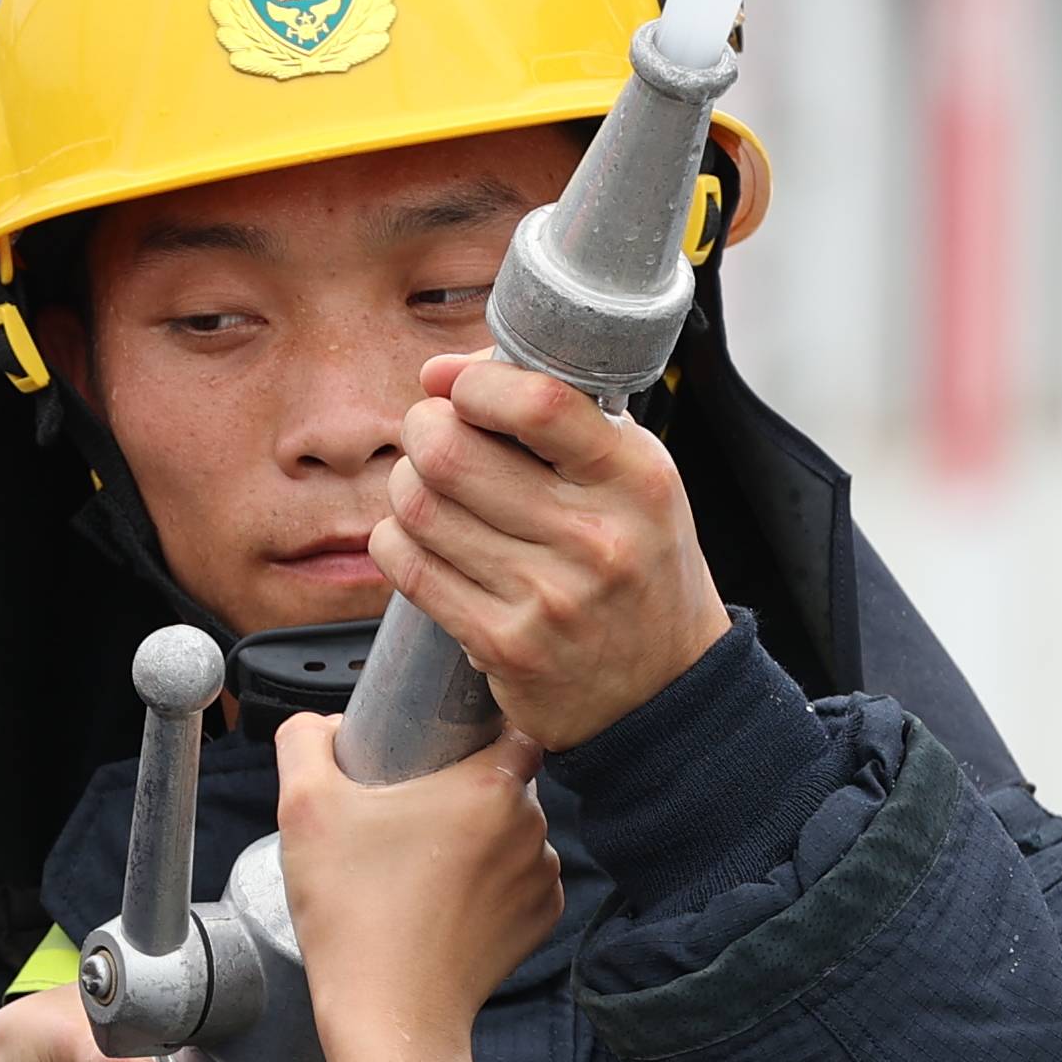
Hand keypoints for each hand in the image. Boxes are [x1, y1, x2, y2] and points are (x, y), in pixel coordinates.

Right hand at [270, 715, 556, 1050]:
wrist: (388, 1015)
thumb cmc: (352, 912)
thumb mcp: (303, 807)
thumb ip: (304, 740)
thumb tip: (322, 724)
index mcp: (491, 784)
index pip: (508, 726)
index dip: (473, 730)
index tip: (432, 751)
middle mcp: (532, 826)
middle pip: (503, 780)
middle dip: (460, 790)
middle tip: (405, 816)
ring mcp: (541, 877)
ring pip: (511, 831)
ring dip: (476, 838)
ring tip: (419, 865)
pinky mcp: (541, 920)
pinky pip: (517, 880)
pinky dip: (487, 884)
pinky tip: (442, 901)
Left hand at [371, 356, 731, 753]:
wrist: (664, 690)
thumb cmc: (639, 567)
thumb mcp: (635, 480)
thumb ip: (562, 420)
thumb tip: (449, 371)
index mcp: (635, 479)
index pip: (537, 403)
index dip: (473, 381)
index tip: (454, 382)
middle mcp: (595, 538)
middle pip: (451, 451)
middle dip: (422, 428)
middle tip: (430, 433)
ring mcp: (547, 596)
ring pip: (419, 507)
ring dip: (405, 485)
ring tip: (428, 487)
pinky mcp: (504, 645)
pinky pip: (409, 567)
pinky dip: (397, 539)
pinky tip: (421, 537)